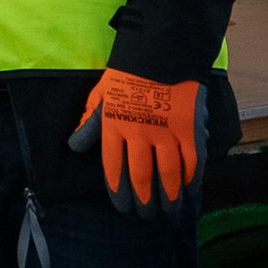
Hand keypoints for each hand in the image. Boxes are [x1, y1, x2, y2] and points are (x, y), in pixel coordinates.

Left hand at [68, 69, 206, 216]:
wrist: (160, 53)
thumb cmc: (126, 75)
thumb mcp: (100, 96)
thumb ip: (90, 124)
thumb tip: (74, 147)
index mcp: (114, 126)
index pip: (115, 169)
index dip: (119, 192)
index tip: (123, 207)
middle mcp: (139, 134)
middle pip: (141, 177)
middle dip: (143, 201)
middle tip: (145, 215)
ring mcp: (167, 132)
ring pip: (168, 175)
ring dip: (168, 197)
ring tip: (167, 210)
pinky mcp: (190, 128)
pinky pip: (193, 161)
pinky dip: (191, 179)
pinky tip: (189, 191)